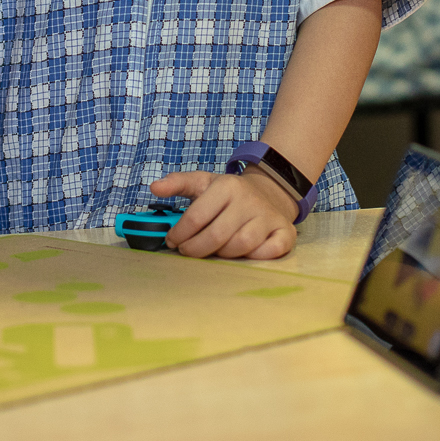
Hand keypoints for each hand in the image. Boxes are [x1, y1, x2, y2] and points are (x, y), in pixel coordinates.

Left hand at [150, 169, 298, 259]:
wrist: (269, 192)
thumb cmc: (230, 194)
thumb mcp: (204, 182)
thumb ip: (178, 183)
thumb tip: (154, 187)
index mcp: (227, 186)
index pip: (196, 216)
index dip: (180, 234)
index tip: (173, 241)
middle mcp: (249, 200)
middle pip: (216, 235)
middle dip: (196, 249)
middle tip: (188, 252)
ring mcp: (268, 216)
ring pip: (241, 246)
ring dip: (222, 254)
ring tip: (213, 251)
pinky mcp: (285, 231)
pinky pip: (270, 251)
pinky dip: (256, 257)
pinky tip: (244, 254)